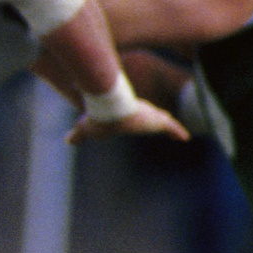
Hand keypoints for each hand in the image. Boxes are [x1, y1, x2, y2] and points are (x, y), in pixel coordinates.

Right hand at [67, 100, 189, 144]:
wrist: (108, 112)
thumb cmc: (97, 120)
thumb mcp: (85, 129)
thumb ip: (78, 135)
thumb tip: (67, 140)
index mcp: (124, 115)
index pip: (133, 114)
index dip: (138, 116)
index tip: (140, 119)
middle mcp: (138, 112)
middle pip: (149, 114)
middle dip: (156, 118)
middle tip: (163, 120)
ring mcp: (149, 115)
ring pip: (161, 118)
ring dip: (168, 124)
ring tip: (178, 132)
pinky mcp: (157, 120)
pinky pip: (171, 126)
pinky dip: (177, 132)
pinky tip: (185, 138)